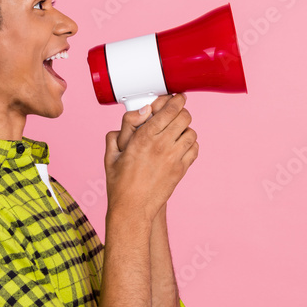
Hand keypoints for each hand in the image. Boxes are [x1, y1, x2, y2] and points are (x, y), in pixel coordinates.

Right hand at [104, 93, 197, 222]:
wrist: (132, 208)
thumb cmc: (119, 182)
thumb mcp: (112, 153)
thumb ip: (121, 130)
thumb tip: (139, 113)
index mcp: (143, 138)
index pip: (169, 110)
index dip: (176, 100)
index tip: (177, 97)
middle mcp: (161, 145)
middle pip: (184, 117)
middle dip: (181, 112)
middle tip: (176, 114)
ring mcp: (174, 158)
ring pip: (191, 132)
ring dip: (185, 129)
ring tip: (177, 132)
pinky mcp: (181, 170)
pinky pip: (194, 149)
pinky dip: (190, 145)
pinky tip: (180, 147)